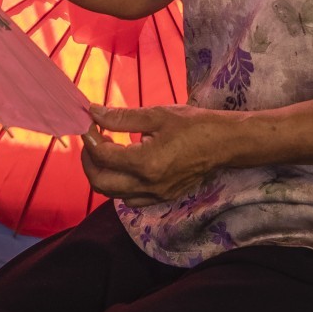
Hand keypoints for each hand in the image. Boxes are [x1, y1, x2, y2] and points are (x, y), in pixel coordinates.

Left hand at [81, 105, 242, 205]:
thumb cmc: (193, 125)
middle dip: (89, 160)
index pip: (103, 156)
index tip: (89, 124)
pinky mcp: (161, 199)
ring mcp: (155, 195)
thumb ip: (121, 117)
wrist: (224, 143)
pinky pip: (129, 198)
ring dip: (101, 174)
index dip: (90, 139)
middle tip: (92, 139)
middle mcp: (147, 185)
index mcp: (146, 162)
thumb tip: (93, 112)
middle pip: (100, 182)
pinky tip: (123, 166)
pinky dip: (117, 184)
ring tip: (107, 151)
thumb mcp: (156, 115)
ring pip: (112, 193)